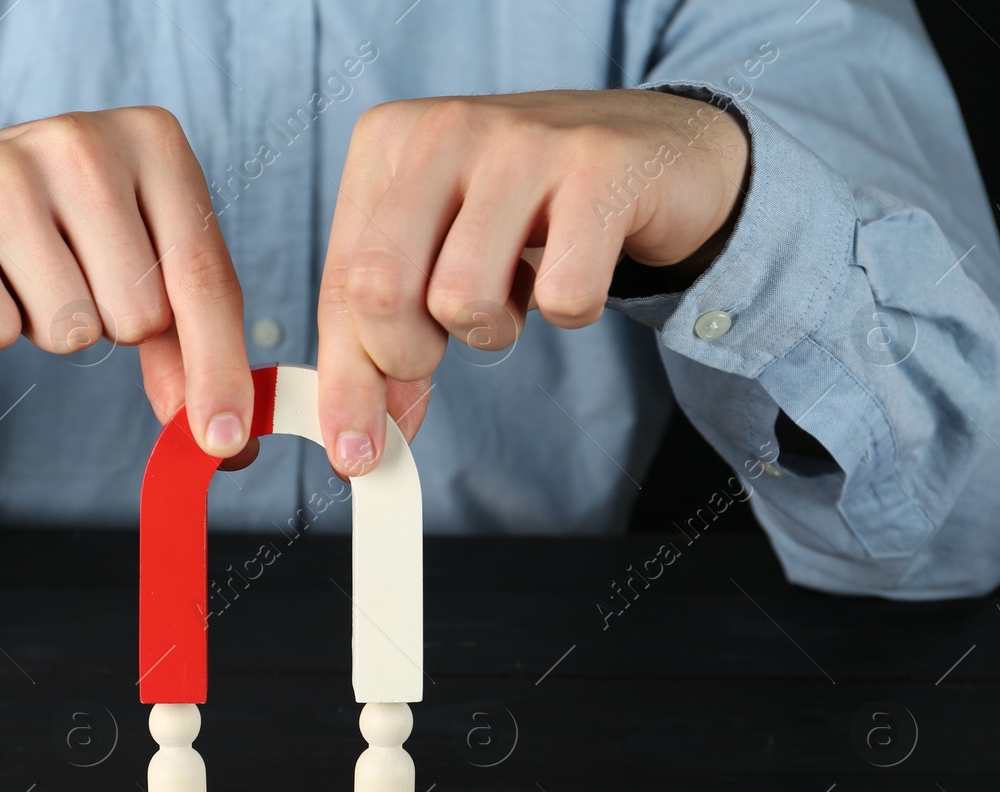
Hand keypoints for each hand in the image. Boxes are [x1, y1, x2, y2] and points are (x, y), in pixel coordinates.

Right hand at [0, 106, 254, 460]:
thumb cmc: (55, 234)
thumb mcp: (135, 261)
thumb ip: (186, 341)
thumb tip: (224, 436)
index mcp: (153, 141)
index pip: (203, 278)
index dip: (218, 370)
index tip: (223, 441)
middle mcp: (81, 141)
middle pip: (137, 316)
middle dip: (107, 325)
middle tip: (69, 276)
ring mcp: (1, 169)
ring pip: (69, 330)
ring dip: (46, 326)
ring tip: (19, 273)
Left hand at [316, 89, 749, 475]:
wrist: (658, 148)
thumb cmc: (530, 212)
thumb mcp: (439, 254)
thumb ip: (389, 335)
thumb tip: (362, 440)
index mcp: (386, 142)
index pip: (341, 284)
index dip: (346, 383)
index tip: (355, 455)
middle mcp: (444, 129)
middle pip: (380, 291)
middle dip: (406, 359)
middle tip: (440, 358)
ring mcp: (523, 142)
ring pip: (462, 298)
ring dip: (494, 329)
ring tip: (518, 292)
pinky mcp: (601, 168)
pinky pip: (563, 295)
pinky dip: (572, 307)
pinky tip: (580, 266)